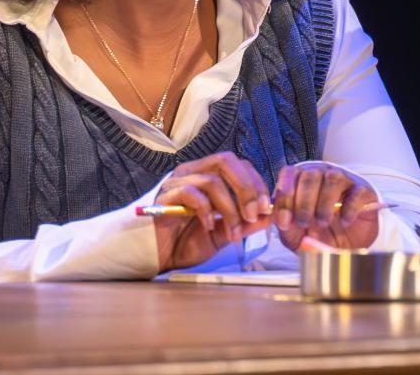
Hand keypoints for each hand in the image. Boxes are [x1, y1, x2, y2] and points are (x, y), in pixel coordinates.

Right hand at [152, 152, 274, 273]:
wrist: (149, 258)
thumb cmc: (182, 243)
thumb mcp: (220, 235)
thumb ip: (243, 224)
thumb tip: (271, 216)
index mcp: (208, 175)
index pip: (239, 165)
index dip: (256, 183)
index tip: (266, 207)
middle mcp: (193, 171)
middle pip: (226, 161)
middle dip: (246, 187)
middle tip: (254, 213)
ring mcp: (177, 182)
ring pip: (211, 180)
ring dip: (228, 206)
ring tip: (232, 231)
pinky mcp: (163, 197)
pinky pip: (189, 193)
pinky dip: (205, 210)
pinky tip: (209, 226)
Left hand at [271, 161, 380, 250]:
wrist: (346, 246)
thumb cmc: (318, 235)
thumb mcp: (296, 236)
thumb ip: (287, 228)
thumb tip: (285, 221)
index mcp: (302, 181)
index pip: (290, 173)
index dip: (285, 194)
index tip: (285, 218)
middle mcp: (323, 175)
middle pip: (311, 174)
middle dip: (304, 202)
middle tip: (304, 223)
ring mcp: (345, 180)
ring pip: (333, 178)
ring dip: (324, 204)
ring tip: (322, 222)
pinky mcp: (363, 190)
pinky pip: (356, 192)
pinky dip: (348, 209)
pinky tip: (344, 222)